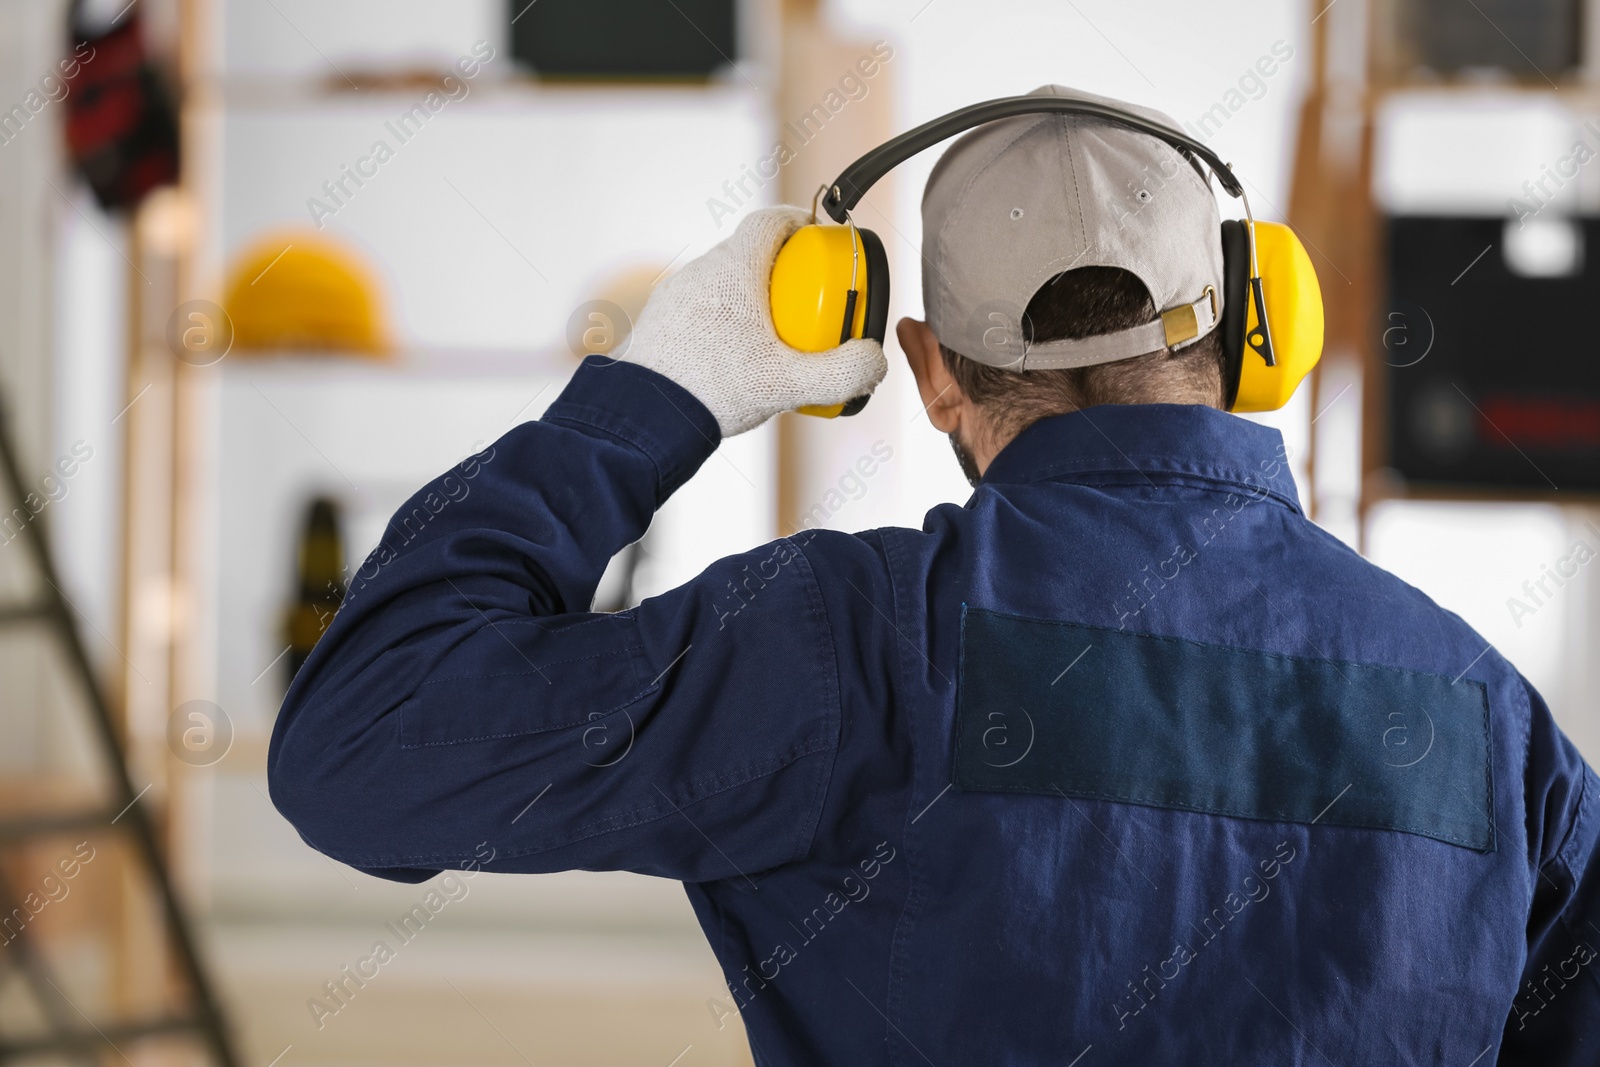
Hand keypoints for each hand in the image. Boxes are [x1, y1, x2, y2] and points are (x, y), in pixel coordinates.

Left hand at [624, 206, 886, 436]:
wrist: (644, 417)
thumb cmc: (711, 392)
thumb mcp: (788, 385)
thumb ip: (841, 373)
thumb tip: (874, 360)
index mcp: (733, 270)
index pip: (769, 221)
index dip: (798, 222)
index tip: (818, 238)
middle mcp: (700, 272)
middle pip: (750, 254)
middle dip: (783, 271)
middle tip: (806, 303)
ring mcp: (675, 295)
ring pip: (723, 282)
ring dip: (750, 298)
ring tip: (771, 337)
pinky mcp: (660, 321)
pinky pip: (700, 306)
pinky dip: (723, 319)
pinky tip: (734, 357)